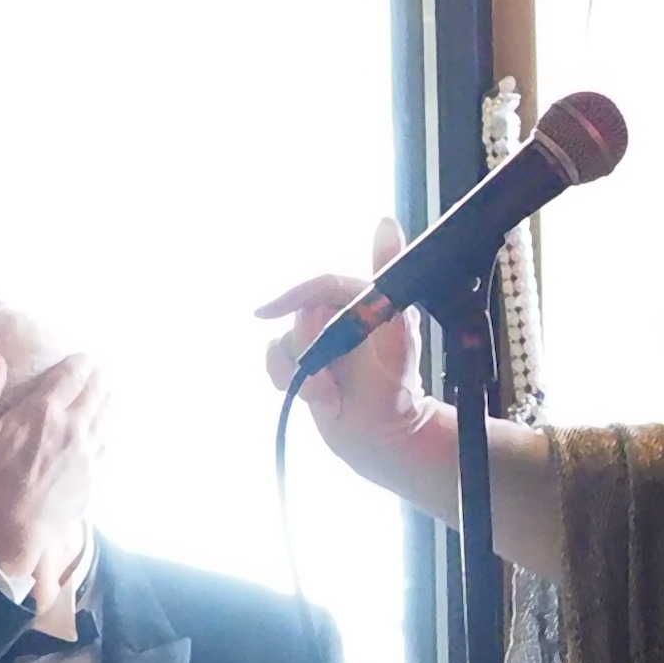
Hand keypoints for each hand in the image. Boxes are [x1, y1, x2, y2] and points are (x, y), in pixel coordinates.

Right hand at [0, 347, 104, 591]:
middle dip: (99, 376)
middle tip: (99, 369)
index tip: (84, 356)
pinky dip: (109, 427)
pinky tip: (106, 427)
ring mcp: (88, 452)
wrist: (10, 530)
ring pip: (107, 414)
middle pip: (97, 391)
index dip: (80, 362)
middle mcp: (73, 426)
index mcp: (43, 412)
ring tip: (108, 390)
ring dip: (108, 398)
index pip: (72, 375)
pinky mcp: (95, 475)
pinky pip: (109, 442)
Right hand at [259, 222, 437, 484]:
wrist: (382, 439)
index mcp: (364, 300)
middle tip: (332, 383)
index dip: (293, 296)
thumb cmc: (396, 388)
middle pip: (300, 317)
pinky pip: (276, 361)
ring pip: (284, 342)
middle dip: (310, 354)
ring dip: (303, 374)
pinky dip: (288, 382)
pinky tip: (317, 401)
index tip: (266, 313)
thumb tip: (384, 223)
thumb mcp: (397, 334)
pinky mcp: (305, 363)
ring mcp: (320, 340)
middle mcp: (340, 315)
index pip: (321, 285)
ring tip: (330, 398)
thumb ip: (387, 281)